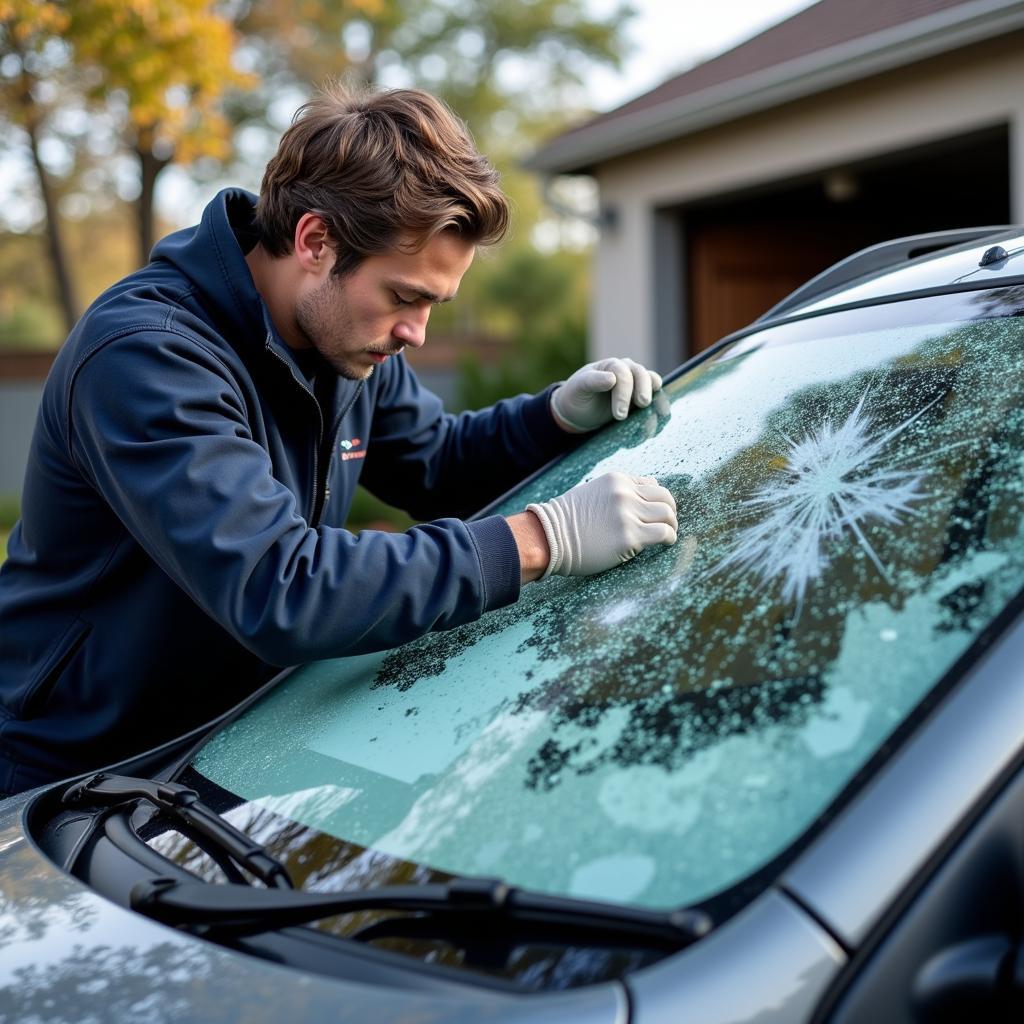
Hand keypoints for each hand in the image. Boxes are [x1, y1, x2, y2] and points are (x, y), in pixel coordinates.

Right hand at [526, 472, 676, 576]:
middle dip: (669, 512)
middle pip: (665, 498)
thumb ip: (616, 493)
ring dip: (671, 526)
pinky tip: (666, 543)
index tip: (656, 514)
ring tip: (667, 535)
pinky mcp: (629, 537)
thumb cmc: (568, 521)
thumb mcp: (592, 492)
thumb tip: (641, 496)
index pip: (653, 485)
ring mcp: (627, 514)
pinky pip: (663, 533)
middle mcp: (625, 494)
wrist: (549, 537)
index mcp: (617, 480)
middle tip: (668, 525)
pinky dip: (669, 538)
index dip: (658, 501)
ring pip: (667, 515)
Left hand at [551, 358, 662, 432]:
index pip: (622, 373)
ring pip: (653, 382)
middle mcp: (627, 370)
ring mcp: (636, 383)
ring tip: (652, 415)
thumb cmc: (578, 396)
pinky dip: (658, 407)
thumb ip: (593, 381)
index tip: (619, 414)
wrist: (579, 411)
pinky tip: (657, 419)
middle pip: (641, 374)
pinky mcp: (641, 398)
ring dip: (654, 398)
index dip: (623, 392)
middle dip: (642, 391)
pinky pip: (655, 398)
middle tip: (641, 406)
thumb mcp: (579, 388)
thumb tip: (611, 379)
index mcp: (611, 366)